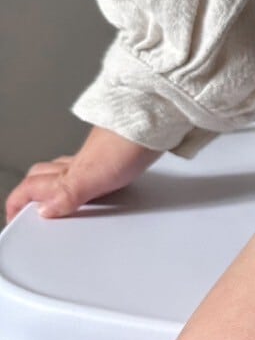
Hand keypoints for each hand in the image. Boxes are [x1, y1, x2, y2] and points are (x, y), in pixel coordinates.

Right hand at [4, 126, 163, 224]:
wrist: (155, 122)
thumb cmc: (127, 141)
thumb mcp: (92, 176)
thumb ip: (67, 194)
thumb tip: (44, 210)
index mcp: (68, 171)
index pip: (31, 186)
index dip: (18, 202)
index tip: (13, 218)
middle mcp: (79, 163)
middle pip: (42, 175)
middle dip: (31, 190)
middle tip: (29, 208)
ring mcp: (97, 159)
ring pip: (65, 171)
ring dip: (57, 185)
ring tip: (56, 200)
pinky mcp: (117, 158)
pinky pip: (92, 170)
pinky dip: (85, 181)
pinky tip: (97, 186)